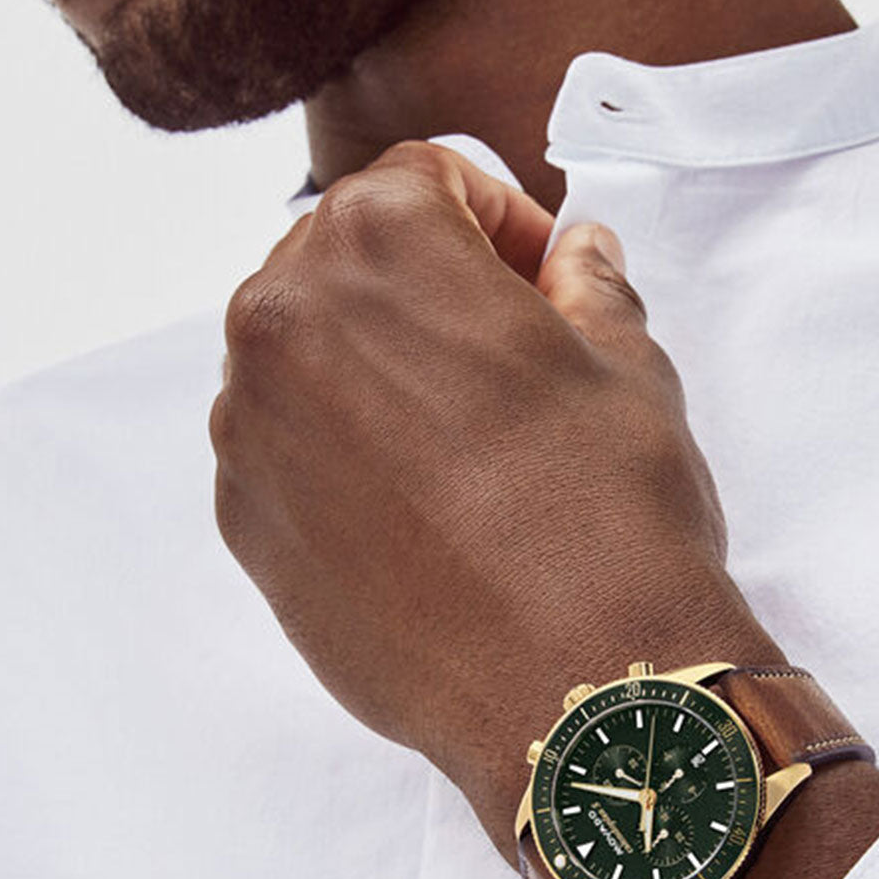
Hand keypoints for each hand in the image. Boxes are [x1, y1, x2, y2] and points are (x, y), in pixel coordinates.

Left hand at [211, 141, 782, 861]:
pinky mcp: (248, 529)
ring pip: (308, 359)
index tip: (540, 277)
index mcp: (377, 247)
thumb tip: (574, 261)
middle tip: (508, 359)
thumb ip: (587, 288)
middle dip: (428, 291)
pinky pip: (288, 452)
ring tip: (467, 447)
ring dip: (377, 373)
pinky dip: (343, 455)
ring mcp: (250, 435)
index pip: (424, 181)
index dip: (499, 220)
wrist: (572, 698)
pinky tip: (425, 512)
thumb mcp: (630, 370)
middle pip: (349, 263)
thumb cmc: (610, 524)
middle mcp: (282, 326)